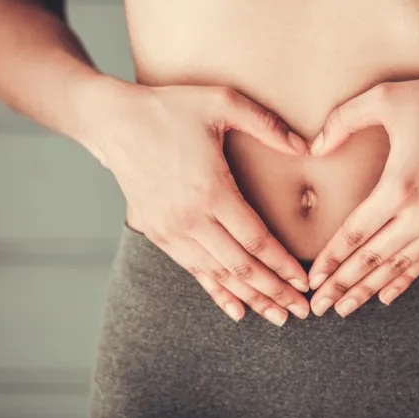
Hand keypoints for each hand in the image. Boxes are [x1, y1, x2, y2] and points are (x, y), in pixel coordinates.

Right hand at [80, 78, 311, 325]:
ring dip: (250, 297)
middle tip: (302, 310)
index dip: (283, 265)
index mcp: (211, 189)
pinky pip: (193, 271)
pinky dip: (217, 292)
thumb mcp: (222, 101)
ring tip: (278, 316)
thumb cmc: (171, 108)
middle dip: (274, 291)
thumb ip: (267, 124)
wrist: (113, 121)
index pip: (256, 240)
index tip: (305, 281)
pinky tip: (236, 310)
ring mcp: (171, 229)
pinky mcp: (158, 233)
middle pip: (241, 266)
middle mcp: (190, 217)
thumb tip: (306, 147)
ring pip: (218, 274)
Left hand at [305, 71, 418, 316]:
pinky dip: (403, 280)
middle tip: (316, 308)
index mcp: (400, 186)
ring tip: (344, 309)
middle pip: (373, 259)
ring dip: (369, 289)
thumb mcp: (384, 97)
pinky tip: (386, 296)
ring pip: (398, 266)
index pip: (356, 233)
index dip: (331, 259)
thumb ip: (342, 120)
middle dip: (342, 285)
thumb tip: (314, 148)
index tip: (312, 279)